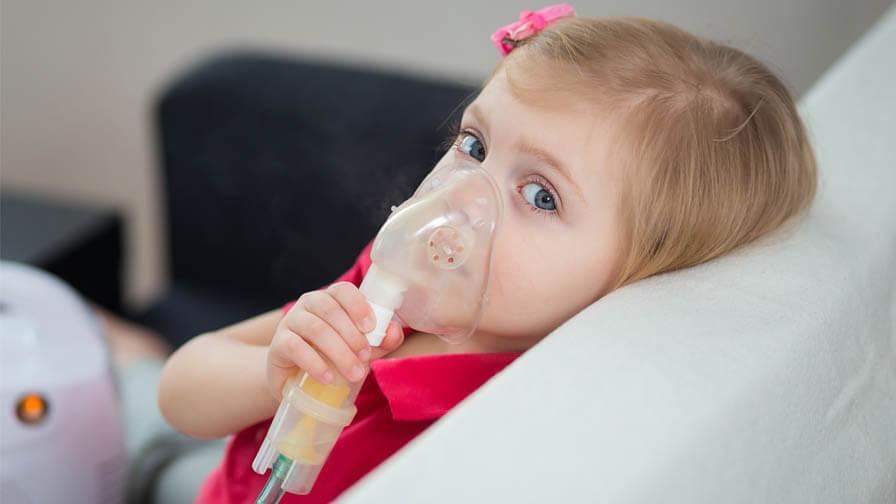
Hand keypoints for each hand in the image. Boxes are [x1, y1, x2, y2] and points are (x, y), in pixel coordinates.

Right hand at [266, 282, 403, 399]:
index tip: (371, 327)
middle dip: (352, 335)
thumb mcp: (362, 348)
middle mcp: (309, 304)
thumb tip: (394, 333)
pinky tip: (329, 377)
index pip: (343, 291)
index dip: (358, 305)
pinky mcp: (279, 344)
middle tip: (365, 357)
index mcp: (331, 298)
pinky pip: (295, 347)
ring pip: (315, 328)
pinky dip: (315, 363)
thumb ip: (382, 340)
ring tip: (354, 374)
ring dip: (339, 352)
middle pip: (330, 310)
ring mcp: (291, 321)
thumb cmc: (334, 356)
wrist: (299, 380)